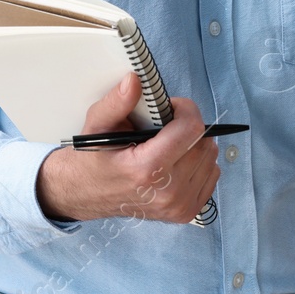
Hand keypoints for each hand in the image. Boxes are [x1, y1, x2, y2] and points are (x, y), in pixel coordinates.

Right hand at [35, 73, 220, 223]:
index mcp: (146, 169)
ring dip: (194, 144)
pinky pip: (211, 175)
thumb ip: (116, 102)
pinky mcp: (186, 213)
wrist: (83, 194)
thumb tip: (134, 80)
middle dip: (188, 126)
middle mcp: (167, 192)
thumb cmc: (92, 158)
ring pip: (210, 158)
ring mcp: (178, 206)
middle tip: (164, 127)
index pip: (191, 129)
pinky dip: (198, 162)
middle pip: (203, 143)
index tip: (171, 107)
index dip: (185, 110)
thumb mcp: (96, 125)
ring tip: (168, 145)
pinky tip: (176, 161)